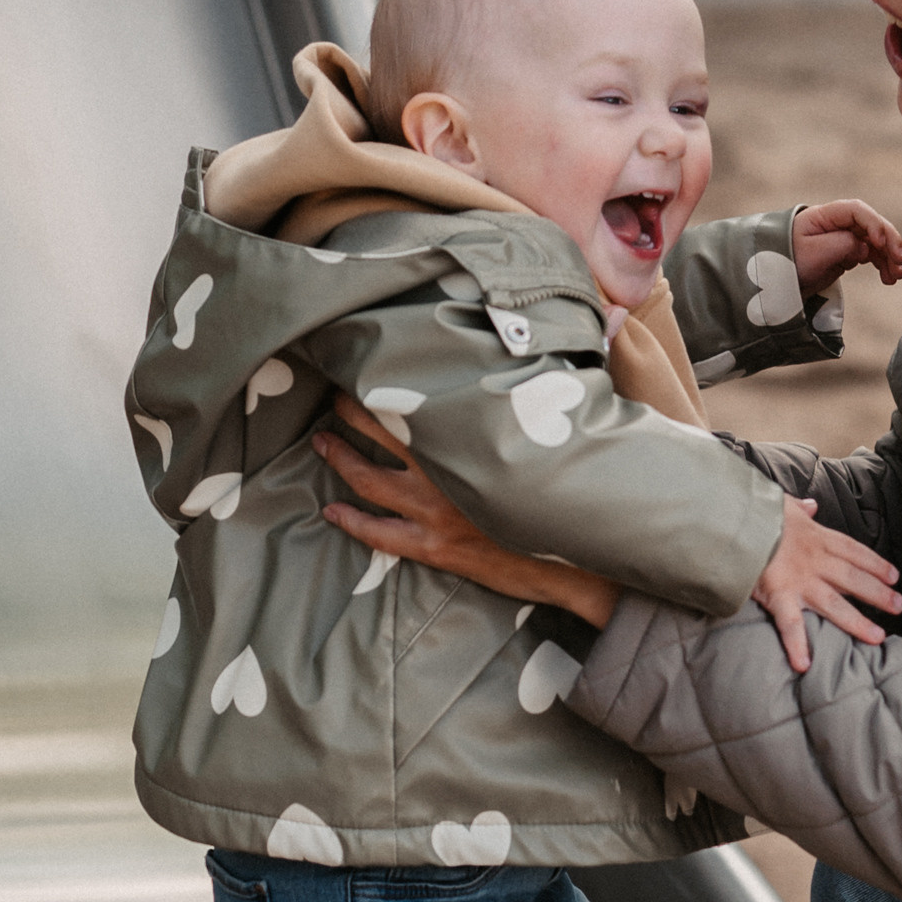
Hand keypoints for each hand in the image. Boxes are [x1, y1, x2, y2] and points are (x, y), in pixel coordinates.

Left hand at [316, 398, 620, 623]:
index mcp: (467, 439)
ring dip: (338, 460)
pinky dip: (351, 522)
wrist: (579, 559)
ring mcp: (433, 511)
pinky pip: (379, 534)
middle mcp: (442, 471)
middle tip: (333, 400)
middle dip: (349, 414)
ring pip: (367, 480)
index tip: (369, 368)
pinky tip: (333, 513)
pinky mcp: (435, 547)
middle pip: (378, 434)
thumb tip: (580, 342)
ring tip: (321, 444)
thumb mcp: (557, 436)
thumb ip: (537, 399)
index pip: (413, 401)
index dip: (385, 384)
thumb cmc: (569, 491)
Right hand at [752, 495, 901, 674]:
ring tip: (877, 637)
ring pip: (835, 604)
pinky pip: (790, 624)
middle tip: (899, 606)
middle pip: (853, 578)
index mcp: (817, 537)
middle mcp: (814, 560)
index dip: (876, 564)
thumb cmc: (758, 512)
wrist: (735, 519)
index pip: (854, 551)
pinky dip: (796, 645)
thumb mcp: (783, 503)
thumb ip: (800, 508)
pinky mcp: (778, 595)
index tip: (894, 576)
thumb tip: (812, 505)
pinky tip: (804, 665)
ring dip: (857, 622)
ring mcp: (798, 580)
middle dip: (878, 593)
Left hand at [792, 198, 901, 296]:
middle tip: (901, 261)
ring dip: (889, 258)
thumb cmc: (786, 260)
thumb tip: (865, 247)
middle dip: (889, 242)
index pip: (857, 211)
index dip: (873, 224)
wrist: (773, 278)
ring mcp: (844, 237)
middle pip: (871, 226)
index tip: (880, 244)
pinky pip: (871, 255)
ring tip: (896, 277)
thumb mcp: (813, 253)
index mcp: (825, 215)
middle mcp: (838, 223)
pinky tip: (889, 278)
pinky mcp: (847, 252)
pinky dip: (882, 265)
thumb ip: (841, 245)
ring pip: (875, 242)